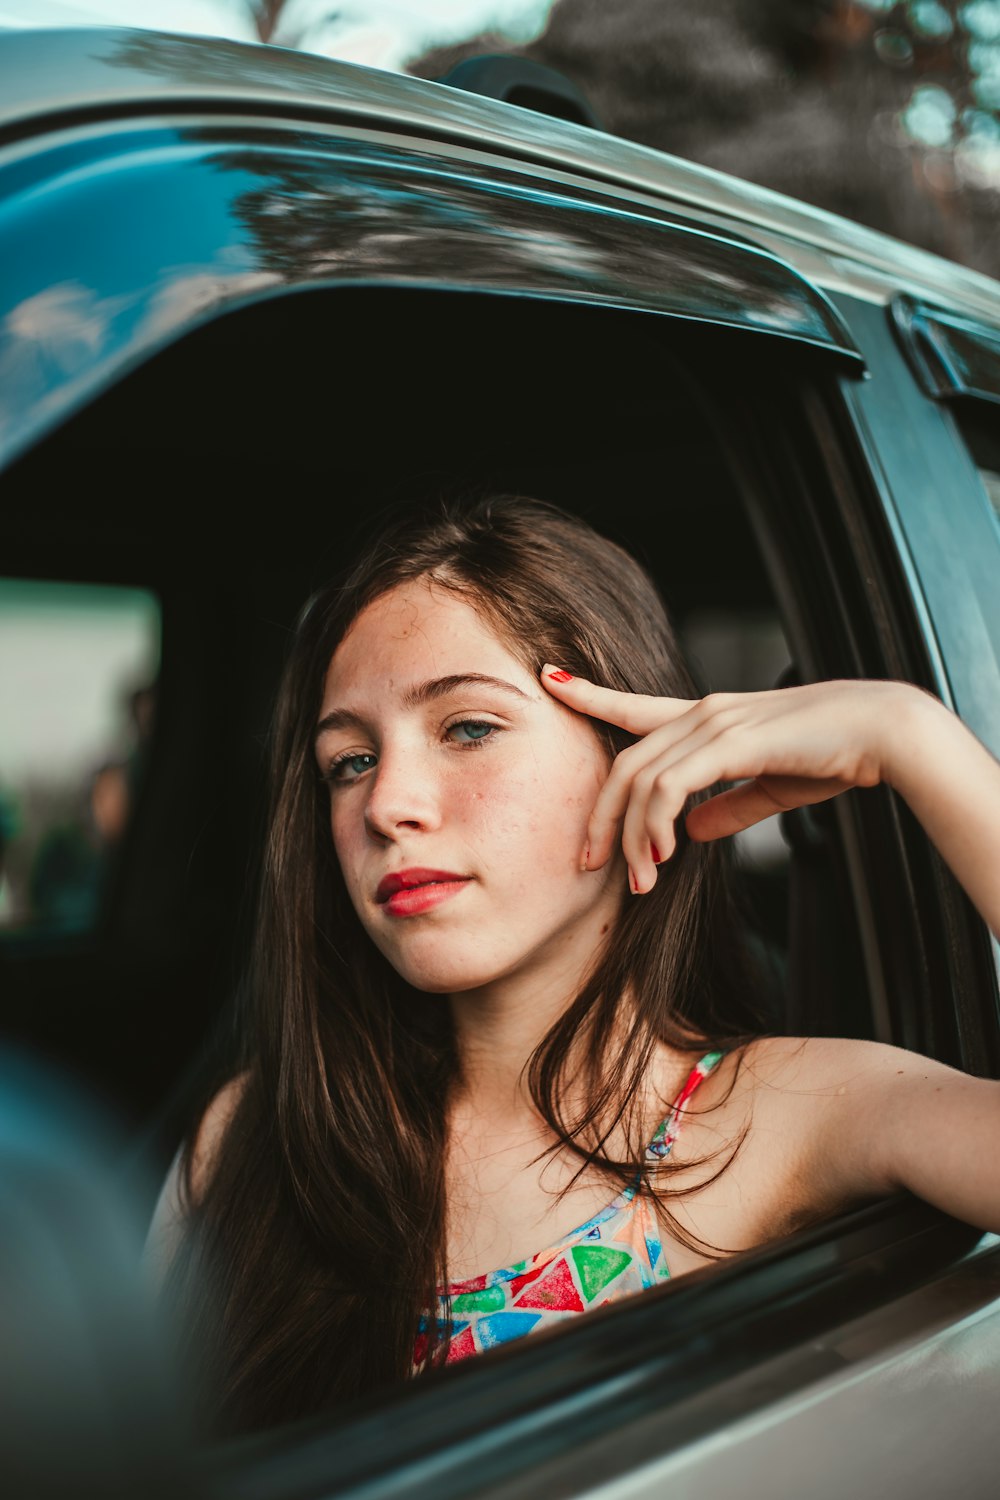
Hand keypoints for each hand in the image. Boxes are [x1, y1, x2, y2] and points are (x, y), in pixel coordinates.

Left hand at [540, 669, 911, 892]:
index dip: (591, 694)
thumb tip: (690, 834)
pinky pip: (670, 786)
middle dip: (601, 816)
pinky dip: (658, 823)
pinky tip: (665, 855)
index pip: (635, 707)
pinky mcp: (730, 741)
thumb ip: (727, 808)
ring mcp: (714, 723)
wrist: (884, 734)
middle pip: (626, 764)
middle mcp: (703, 713)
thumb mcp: (770, 787)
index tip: (550, 680)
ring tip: (639, 881)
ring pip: (642, 781)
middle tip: (589, 864)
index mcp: (710, 718)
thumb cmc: (835, 756)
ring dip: (634, 837)